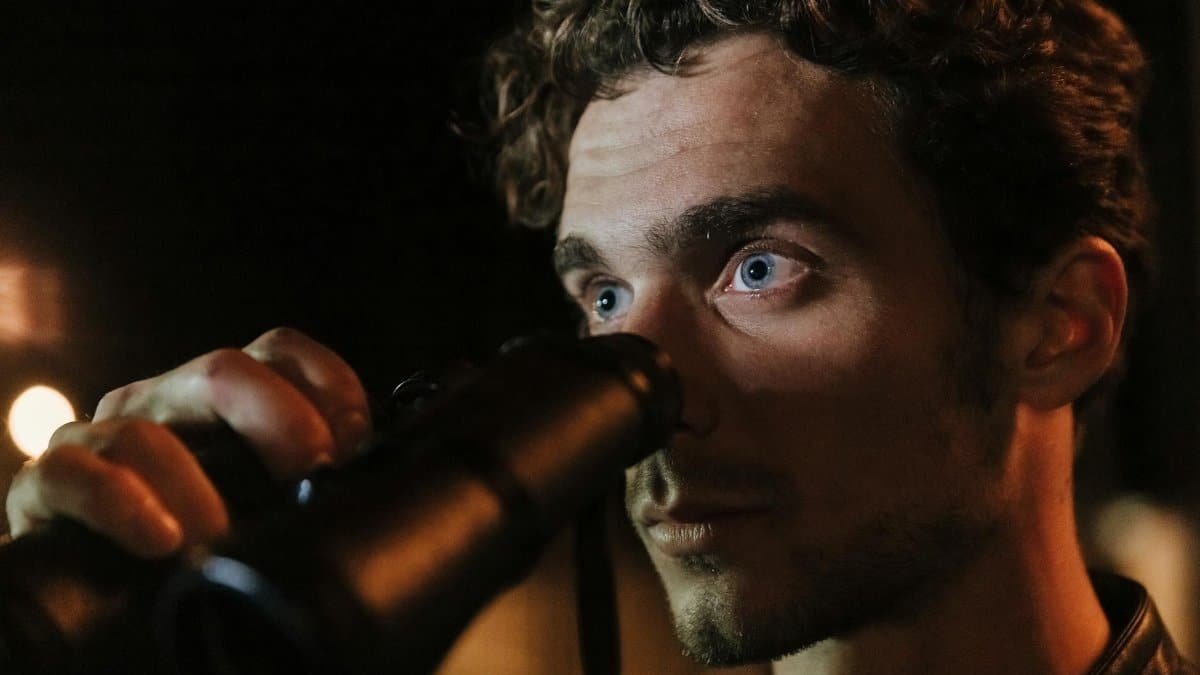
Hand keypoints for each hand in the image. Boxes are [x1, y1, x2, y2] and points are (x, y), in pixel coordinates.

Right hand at [5, 327, 369, 557]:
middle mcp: (163, 401)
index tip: (357, 444)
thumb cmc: (192, 533)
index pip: (280, 353)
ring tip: (222, 538)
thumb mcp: (261, 498)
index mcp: (220, 397)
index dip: (329, 386)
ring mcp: (100, 435)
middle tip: (312, 473)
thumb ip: (301, 478)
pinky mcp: (48, 481)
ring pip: (145, 431)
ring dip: (193, 486)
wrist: (91, 573)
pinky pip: (73, 475)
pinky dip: (121, 505)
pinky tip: (161, 540)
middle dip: (278, 418)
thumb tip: (365, 481)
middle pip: (223, 371)